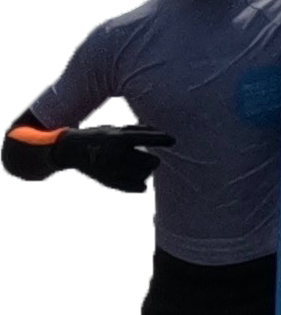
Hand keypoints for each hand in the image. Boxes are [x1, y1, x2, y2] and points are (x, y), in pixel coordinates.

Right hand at [52, 124, 173, 193]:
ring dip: (147, 171)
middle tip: (150, 160)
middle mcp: (118, 153)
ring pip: (146, 174)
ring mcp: (114, 169)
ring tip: (140, 168)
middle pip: (152, 161)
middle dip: (154, 160)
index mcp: (120, 138)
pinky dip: (142, 184)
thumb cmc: (101, 136)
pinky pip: (138, 186)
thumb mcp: (118, 128)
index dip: (163, 139)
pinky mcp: (111, 181)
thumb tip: (164, 134)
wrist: (73, 149)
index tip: (173, 141)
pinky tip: (142, 181)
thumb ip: (141, 129)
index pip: (148, 138)